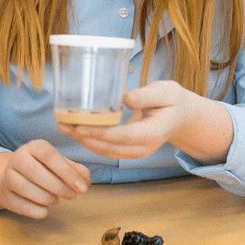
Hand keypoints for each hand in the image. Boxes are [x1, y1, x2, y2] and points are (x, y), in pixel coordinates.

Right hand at [0, 140, 89, 218]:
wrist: (17, 177)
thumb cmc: (45, 169)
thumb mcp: (61, 165)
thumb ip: (76, 171)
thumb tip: (85, 182)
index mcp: (34, 146)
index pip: (50, 155)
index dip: (68, 172)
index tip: (82, 188)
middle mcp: (18, 157)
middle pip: (36, 172)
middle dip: (59, 187)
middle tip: (72, 196)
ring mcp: (8, 176)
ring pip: (27, 189)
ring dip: (48, 199)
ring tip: (56, 200)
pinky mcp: (5, 194)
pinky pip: (21, 206)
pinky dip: (37, 211)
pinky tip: (45, 209)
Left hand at [56, 80, 231, 163]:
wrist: (182, 116)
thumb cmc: (172, 100)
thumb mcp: (165, 92)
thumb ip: (146, 95)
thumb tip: (126, 98)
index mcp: (153, 132)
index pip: (123, 136)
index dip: (100, 134)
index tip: (79, 127)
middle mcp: (144, 147)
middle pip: (110, 147)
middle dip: (84, 138)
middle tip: (62, 126)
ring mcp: (137, 151)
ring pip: (105, 151)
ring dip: (83, 141)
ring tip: (62, 127)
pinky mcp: (129, 150)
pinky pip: (107, 149)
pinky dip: (89, 142)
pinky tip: (75, 131)